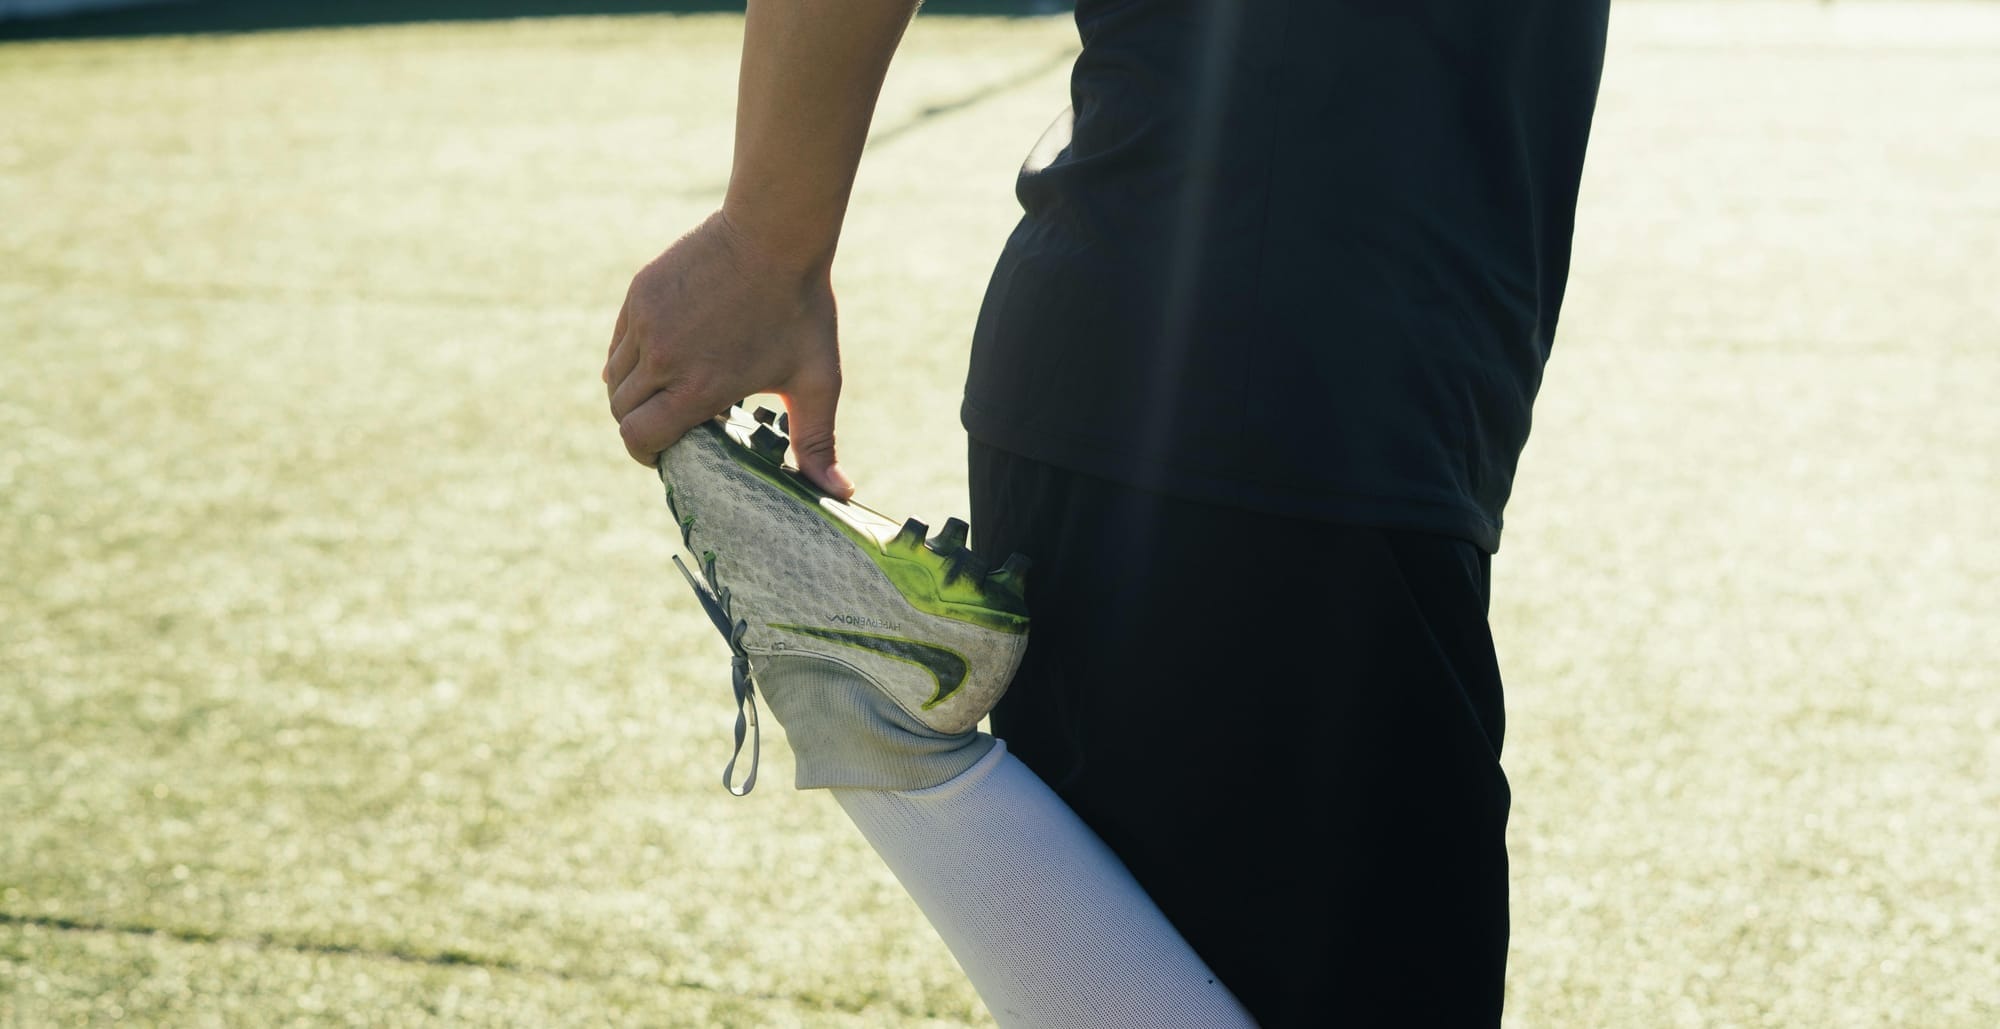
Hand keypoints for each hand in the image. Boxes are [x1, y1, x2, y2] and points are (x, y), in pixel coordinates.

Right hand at [604, 210, 853, 497]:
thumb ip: (819, 440)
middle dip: (640, 424)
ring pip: (614, 376)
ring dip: (632, 392)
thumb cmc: (800, 308)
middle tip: (669, 422)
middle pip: (621, 411)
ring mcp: (646, 322)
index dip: (646, 453)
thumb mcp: (817, 380)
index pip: (639, 438)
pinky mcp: (640, 293)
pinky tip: (664, 355)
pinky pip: (620, 340)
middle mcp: (662, 358)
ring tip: (665, 390)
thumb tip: (841, 494)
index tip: (666, 452)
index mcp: (697, 387)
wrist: (775, 232)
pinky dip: (632, 357)